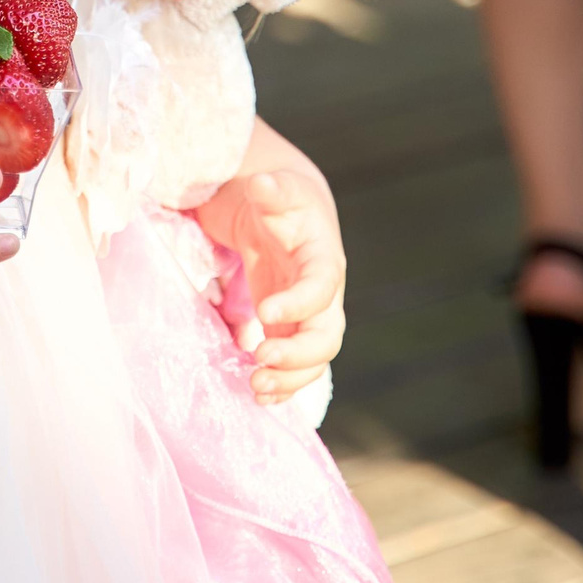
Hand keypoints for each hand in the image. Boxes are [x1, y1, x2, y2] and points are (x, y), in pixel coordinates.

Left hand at [195, 167, 347, 405]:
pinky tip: (261, 397)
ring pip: (314, 359)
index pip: (321, 287)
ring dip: (290, 379)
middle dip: (298, 354)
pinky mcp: (291, 330)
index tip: (264, 313)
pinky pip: (297, 366)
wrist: (283, 213)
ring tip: (255, 386)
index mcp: (323, 258)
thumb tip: (263, 185)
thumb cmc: (279, 198)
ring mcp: (308, 317)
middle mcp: (323, 294)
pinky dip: (284, 386)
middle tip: (260, 359)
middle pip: (327, 335)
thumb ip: (271, 189)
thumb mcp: (276, 187)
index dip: (298, 304)